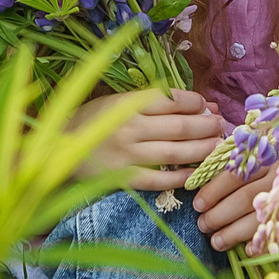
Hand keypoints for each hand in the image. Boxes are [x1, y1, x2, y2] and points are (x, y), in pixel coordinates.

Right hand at [75, 89, 227, 191]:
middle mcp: (130, 128)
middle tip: (222, 126)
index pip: (172, 100)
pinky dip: (181, 176)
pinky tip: (196, 173)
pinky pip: (160, 178)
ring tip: (217, 146)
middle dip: (207, 126)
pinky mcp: (124, 178)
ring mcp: (128, 155)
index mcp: (128, 104)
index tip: (207, 106)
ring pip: (176, 152)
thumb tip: (202, 103)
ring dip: (203, 149)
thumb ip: (156, 102)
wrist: (57, 148)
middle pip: (180, 127)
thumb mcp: (119, 102)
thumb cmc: (91, 120)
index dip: (196, 103)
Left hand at [195, 157, 278, 252]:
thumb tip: (212, 164)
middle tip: (202, 223)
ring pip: (257, 220)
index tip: (197, 201)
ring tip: (215, 241)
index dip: (214, 188)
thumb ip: (252, 156)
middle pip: (243, 198)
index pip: (237, 173)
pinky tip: (245, 250)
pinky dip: (259, 245)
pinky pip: (277, 237)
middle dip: (218, 213)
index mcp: (274, 157)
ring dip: (232, 233)